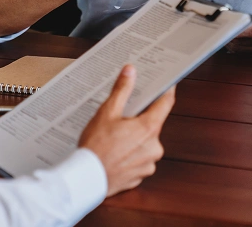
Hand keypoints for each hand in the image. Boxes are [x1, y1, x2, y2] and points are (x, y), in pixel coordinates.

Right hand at [79, 65, 174, 196]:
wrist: (84, 180)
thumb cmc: (95, 147)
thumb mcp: (107, 113)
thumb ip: (122, 90)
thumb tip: (130, 71)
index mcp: (149, 128)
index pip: (166, 103)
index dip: (167, 91)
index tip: (168, 83)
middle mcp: (154, 147)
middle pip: (152, 125)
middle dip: (140, 120)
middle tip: (123, 118)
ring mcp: (148, 164)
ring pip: (146, 144)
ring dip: (135, 139)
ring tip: (115, 139)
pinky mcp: (140, 176)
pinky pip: (139, 160)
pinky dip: (130, 155)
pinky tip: (115, 153)